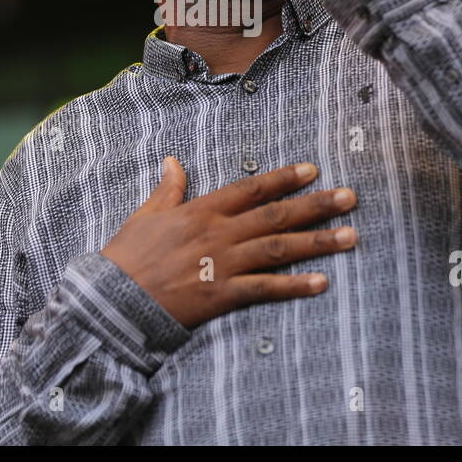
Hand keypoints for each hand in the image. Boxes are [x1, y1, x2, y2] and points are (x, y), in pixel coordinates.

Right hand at [100, 157, 358, 328]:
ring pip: (278, 249)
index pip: (250, 189)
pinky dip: (293, 286)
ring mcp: (221, 264)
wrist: (111, 300)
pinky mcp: (221, 296)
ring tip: (350, 236)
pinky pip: (265, 289)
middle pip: (275, 216)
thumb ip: (168, 189)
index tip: (313, 171)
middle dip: (316, 206)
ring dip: (317, 243)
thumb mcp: (145, 215)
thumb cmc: (126, 257)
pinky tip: (321, 283)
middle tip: (351, 198)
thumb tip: (175, 161)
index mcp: (200, 211)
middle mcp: (217, 234)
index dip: (283, 179)